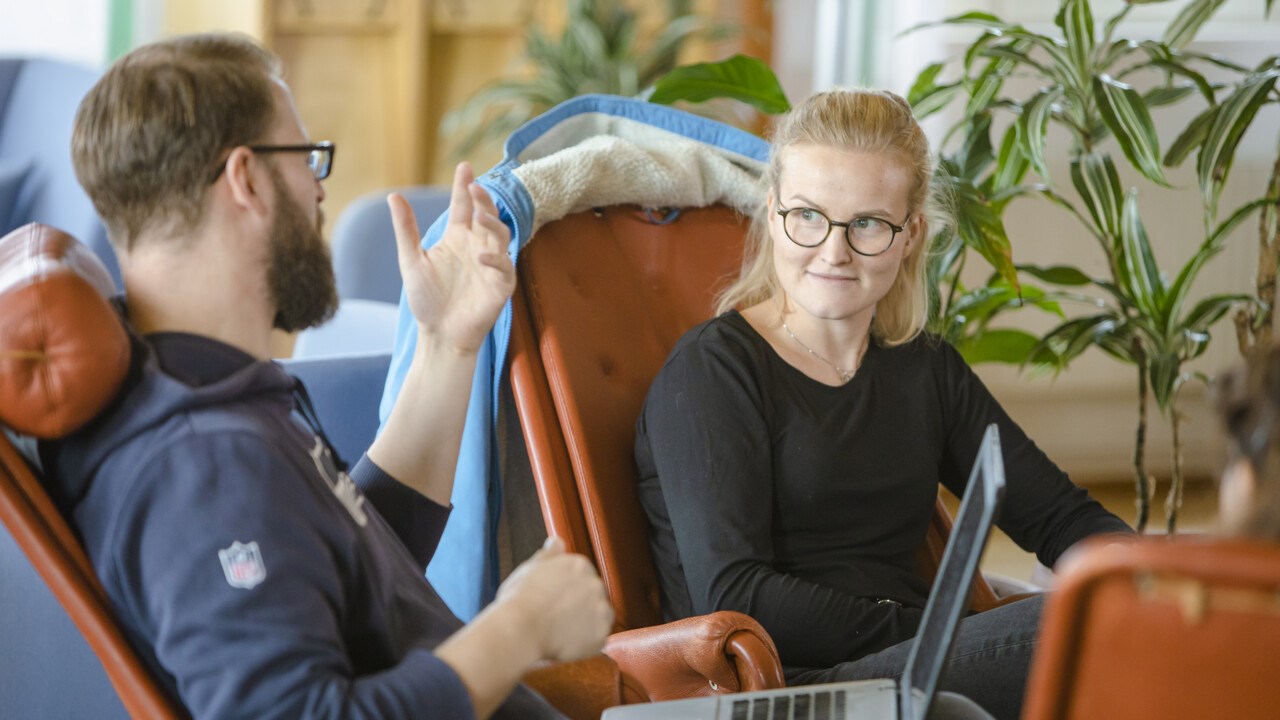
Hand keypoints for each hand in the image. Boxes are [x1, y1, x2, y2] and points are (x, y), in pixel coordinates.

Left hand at [388, 161, 514, 353]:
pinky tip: (481, 257)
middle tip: (474, 186)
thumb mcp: (411, 260)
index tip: (464, 167)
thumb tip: (393, 196)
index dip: (464, 187)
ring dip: (493, 223)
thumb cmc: (426, 300)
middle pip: (486, 215)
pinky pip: (505, 268)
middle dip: (483, 200)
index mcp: (458, 238)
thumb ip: (406, 229)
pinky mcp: (501, 286)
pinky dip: (496, 260)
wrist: (438, 334)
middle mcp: (477, 247)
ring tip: (480, 215)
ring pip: (501, 236)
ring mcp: (492, 265)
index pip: (463, 206)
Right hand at [494, 537, 613, 662]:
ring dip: (584, 625)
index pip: (581, 578)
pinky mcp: (601, 635)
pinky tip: (563, 644)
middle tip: (553, 619)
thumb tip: (558, 540)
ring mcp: (601, 610)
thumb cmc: (518, 599)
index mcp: (580, 564)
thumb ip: (550, 555)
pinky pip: (596, 641)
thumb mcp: (530, 568)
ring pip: (597, 618)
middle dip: (577, 607)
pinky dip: (583, 645)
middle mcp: (596, 583)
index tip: (550, 603)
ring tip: (558, 632)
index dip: (564, 593)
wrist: (518, 629)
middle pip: (591, 597)